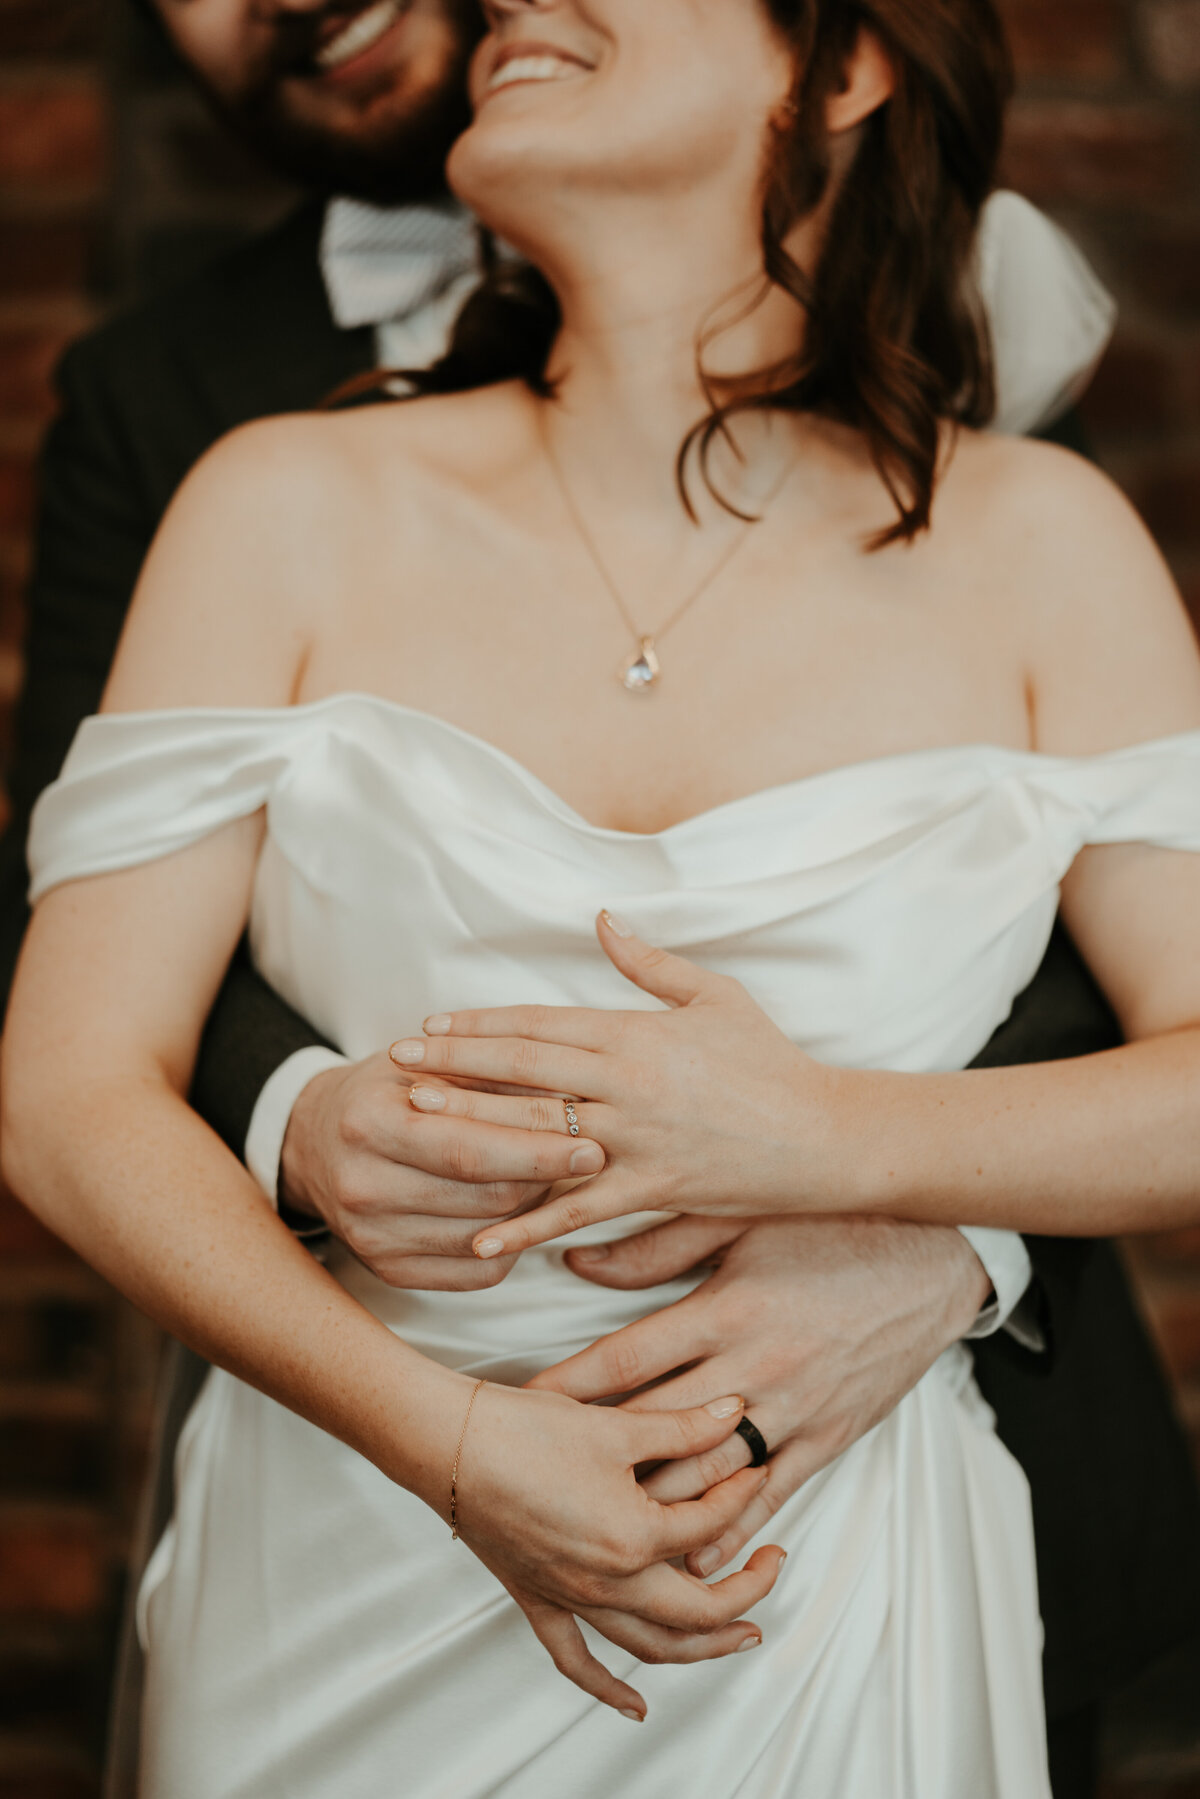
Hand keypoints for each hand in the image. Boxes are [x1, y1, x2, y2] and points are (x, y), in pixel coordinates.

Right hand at [279, 1052, 604, 1289]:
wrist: (316, 1140)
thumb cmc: (386, 1092)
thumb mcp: (426, 1065)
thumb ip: (488, 1081)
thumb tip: (569, 1101)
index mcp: (369, 1123)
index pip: (469, 1148)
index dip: (537, 1150)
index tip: (592, 1146)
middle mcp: (362, 1187)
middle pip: (483, 1197)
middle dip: (546, 1179)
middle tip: (592, 1159)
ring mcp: (371, 1238)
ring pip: (486, 1237)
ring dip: (531, 1210)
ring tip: (554, 1178)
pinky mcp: (387, 1271)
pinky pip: (474, 1273)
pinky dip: (509, 1245)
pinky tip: (519, 1214)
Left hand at [390, 912, 856, 1258]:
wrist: (827, 1136)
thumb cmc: (771, 1062)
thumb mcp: (717, 995)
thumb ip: (650, 962)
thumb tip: (602, 919)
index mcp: (637, 1033)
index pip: (540, 1024)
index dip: (480, 1024)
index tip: (432, 1022)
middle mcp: (628, 1084)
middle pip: (524, 1071)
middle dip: (455, 1063)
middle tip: (397, 1061)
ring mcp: (637, 1140)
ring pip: (538, 1133)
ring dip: (472, 1127)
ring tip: (415, 1122)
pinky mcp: (652, 1191)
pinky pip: (578, 1210)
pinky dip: (527, 1224)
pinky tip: (480, 1236)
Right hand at [434, 1381, 785, 1717]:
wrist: (448, 1446)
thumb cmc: (525, 1430)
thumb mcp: (617, 1425)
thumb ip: (684, 1427)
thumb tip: (735, 1413)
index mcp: (634, 1538)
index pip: (709, 1527)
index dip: (739, 1496)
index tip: (752, 1468)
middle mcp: (608, 1583)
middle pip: (698, 1610)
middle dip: (747, 1591)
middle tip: (775, 1563)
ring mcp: (572, 1599)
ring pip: (652, 1647)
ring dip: (704, 1648)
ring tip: (742, 1636)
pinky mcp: (538, 1600)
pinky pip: (577, 1661)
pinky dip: (609, 1690)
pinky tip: (635, 1706)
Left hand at [528, 1213, 991, 1575]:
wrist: (935, 1259)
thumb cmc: (831, 1228)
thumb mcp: (739, 1219)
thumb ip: (655, 1248)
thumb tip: (575, 1261)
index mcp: (723, 1310)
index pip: (624, 1361)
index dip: (566, 1388)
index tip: (519, 1407)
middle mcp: (753, 1368)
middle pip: (654, 1430)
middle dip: (592, 1458)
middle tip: (536, 1482)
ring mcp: (793, 1409)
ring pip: (706, 1475)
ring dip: (650, 1505)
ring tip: (592, 1530)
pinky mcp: (828, 1437)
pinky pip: (770, 1496)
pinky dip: (728, 1532)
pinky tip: (689, 1557)